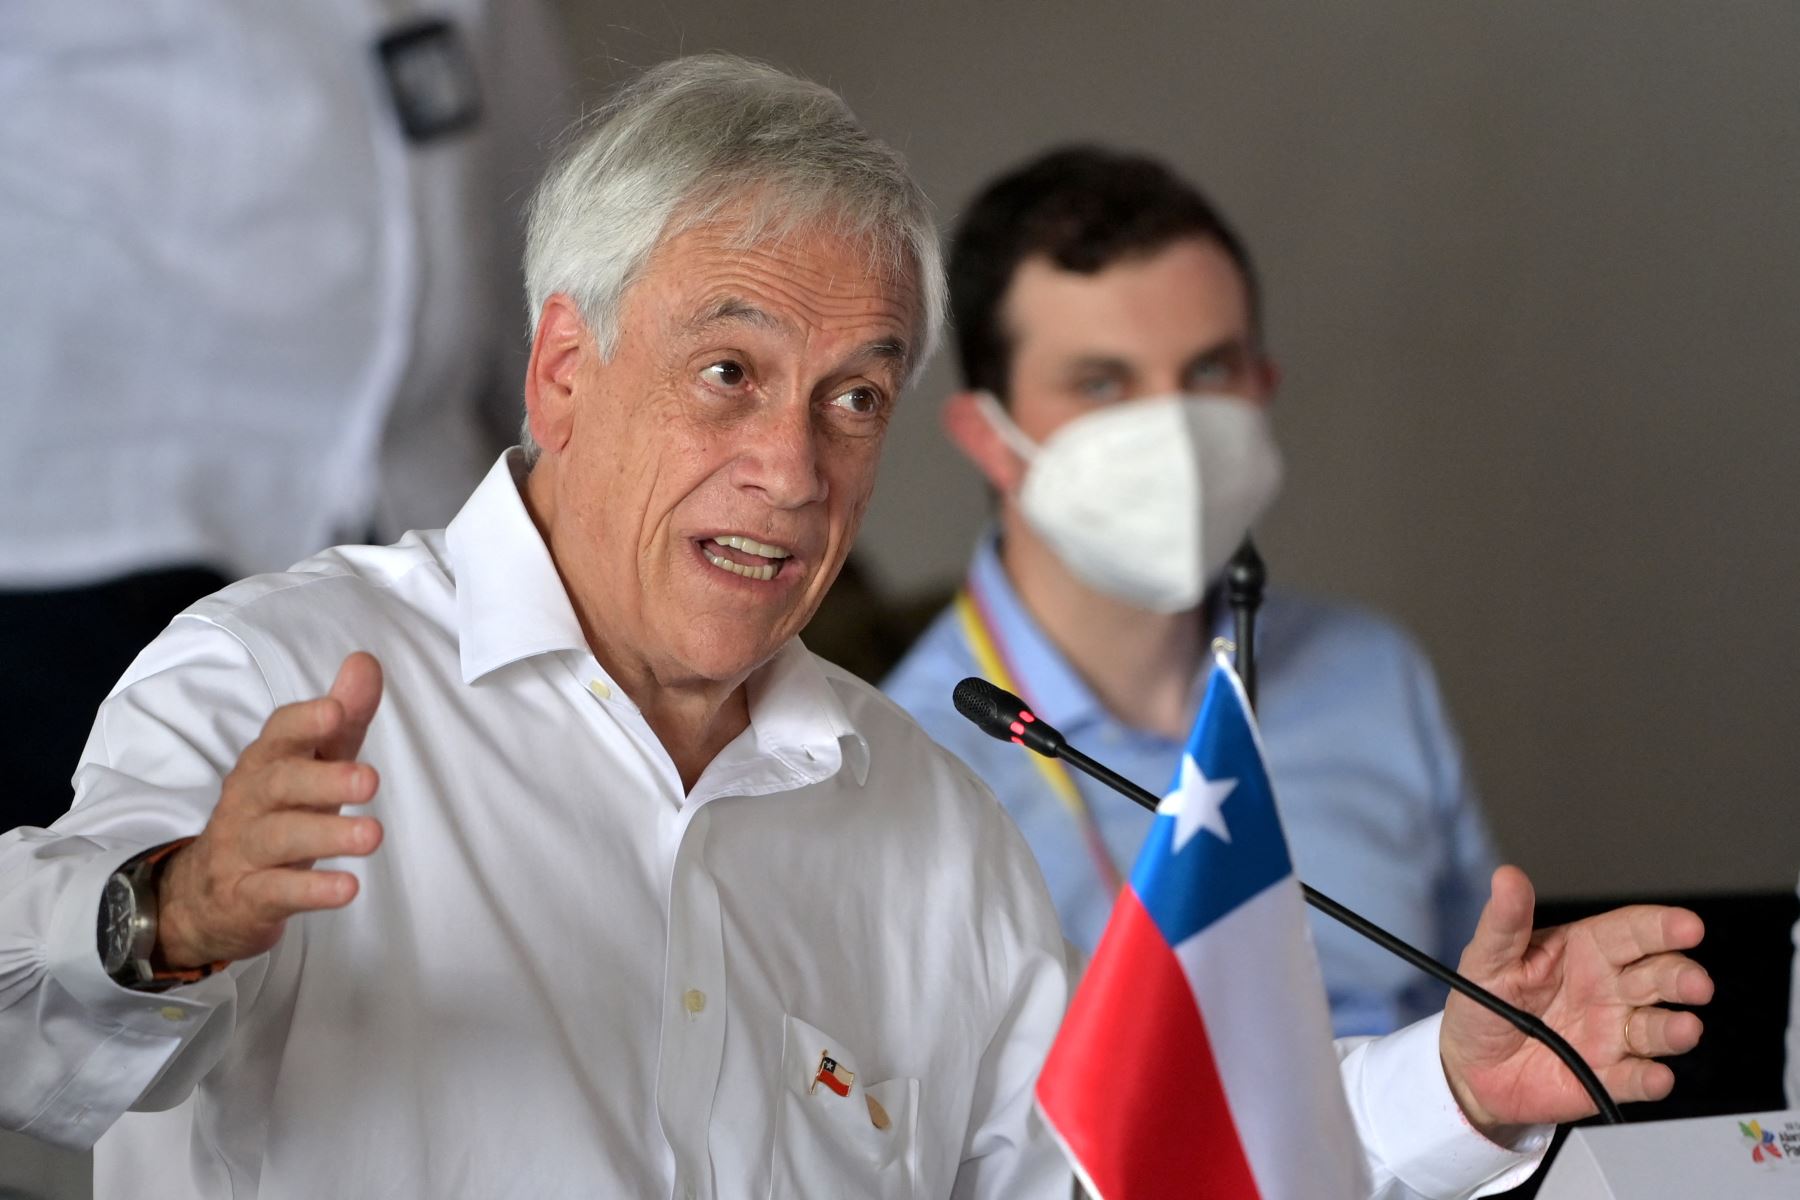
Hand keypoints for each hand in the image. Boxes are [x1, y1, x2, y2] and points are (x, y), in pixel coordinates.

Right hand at [154, 653, 385, 968]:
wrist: (206, 897)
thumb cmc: (275, 815)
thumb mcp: (310, 766)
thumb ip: (342, 720)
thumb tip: (366, 662)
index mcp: (267, 762)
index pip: (279, 733)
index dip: (305, 722)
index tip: (336, 711)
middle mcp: (250, 800)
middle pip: (280, 783)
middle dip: (324, 780)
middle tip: (369, 781)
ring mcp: (244, 850)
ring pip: (280, 838)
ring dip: (328, 835)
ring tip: (373, 836)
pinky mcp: (247, 897)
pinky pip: (276, 891)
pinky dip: (311, 890)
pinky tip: (347, 888)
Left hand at [1439, 865, 1711, 1135]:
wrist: (1470, 1066)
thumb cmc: (1485, 1002)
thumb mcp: (1487, 958)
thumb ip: (1505, 922)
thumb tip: (1508, 877)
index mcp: (1586, 950)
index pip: (1632, 932)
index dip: (1662, 927)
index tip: (1688, 926)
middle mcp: (1611, 990)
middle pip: (1659, 977)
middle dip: (1682, 978)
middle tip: (1695, 983)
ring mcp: (1613, 1034)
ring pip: (1657, 1028)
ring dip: (1675, 1029)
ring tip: (1683, 1028)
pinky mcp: (1607, 1078)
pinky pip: (1634, 1079)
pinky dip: (1649, 1079)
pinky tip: (1655, 1076)